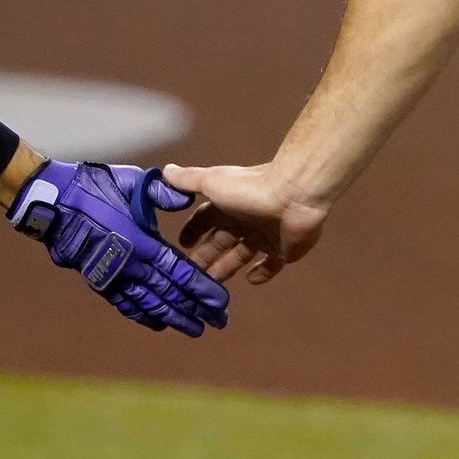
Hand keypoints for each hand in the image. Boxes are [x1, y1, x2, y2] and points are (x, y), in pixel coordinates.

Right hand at [8, 161, 230, 335]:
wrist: (53, 203)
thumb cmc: (96, 187)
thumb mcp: (133, 182)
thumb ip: (162, 192)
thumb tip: (187, 197)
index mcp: (143, 243)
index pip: (180, 272)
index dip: (201, 289)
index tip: (221, 302)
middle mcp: (131, 266)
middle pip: (170, 294)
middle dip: (196, 309)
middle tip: (218, 321)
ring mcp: (114, 277)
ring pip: (150, 304)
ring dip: (174, 317)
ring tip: (195, 329)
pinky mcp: (99, 280)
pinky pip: (125, 303)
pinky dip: (143, 315)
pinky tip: (157, 323)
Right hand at [160, 162, 329, 285]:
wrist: (294, 195)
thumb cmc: (249, 189)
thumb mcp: (212, 183)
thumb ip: (188, 180)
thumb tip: (164, 170)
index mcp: (227, 204)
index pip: (205, 220)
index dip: (193, 231)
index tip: (181, 246)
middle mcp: (244, 220)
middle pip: (220, 242)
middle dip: (205, 257)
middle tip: (189, 278)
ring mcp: (264, 235)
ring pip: (241, 256)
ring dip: (226, 269)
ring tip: (210, 288)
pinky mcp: (283, 250)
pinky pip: (270, 265)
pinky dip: (261, 273)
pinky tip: (250, 280)